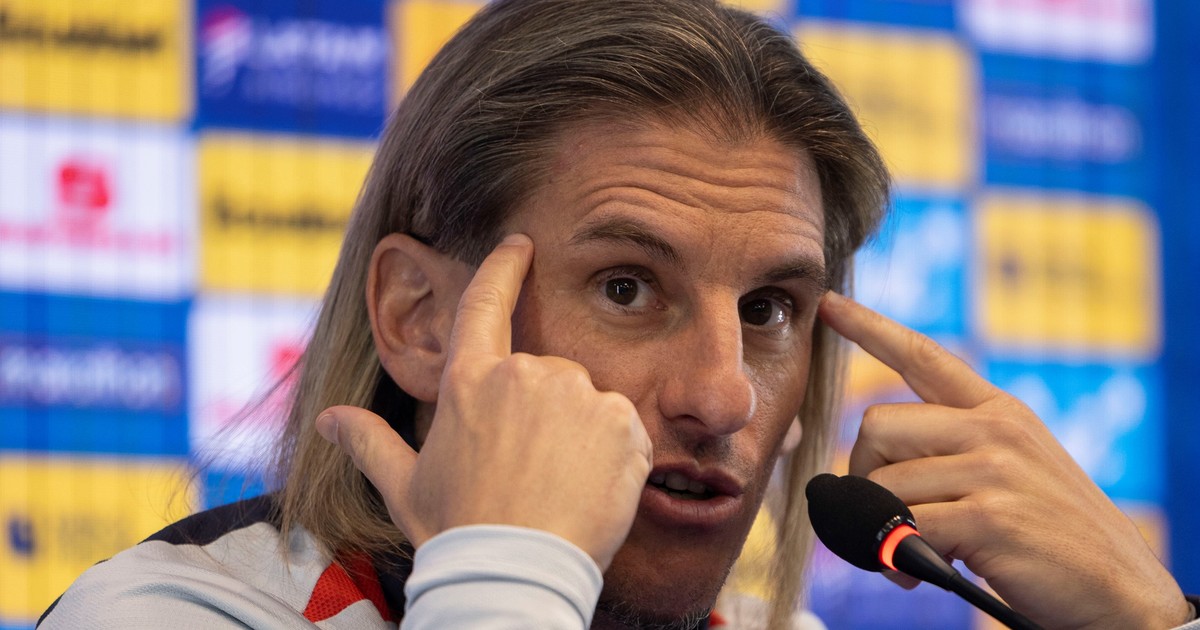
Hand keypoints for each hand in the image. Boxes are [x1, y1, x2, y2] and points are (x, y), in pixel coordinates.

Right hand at [316, 234, 652, 569]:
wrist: (515, 574)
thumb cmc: (458, 530)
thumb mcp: (405, 486)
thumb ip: (369, 443)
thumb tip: (328, 420)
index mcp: (470, 381)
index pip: (484, 304)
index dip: (503, 267)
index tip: (519, 243)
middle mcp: (525, 374)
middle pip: (546, 374)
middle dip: (544, 414)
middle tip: (531, 470)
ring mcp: (576, 395)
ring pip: (587, 402)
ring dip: (581, 434)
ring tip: (559, 486)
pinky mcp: (620, 421)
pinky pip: (624, 429)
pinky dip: (616, 455)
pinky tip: (592, 490)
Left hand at [818, 291, 1190, 628]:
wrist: (1121, 591)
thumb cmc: (1054, 539)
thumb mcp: (1014, 472)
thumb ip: (954, 453)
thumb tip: (871, 472)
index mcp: (999, 411)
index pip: (923, 355)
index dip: (869, 328)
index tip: (828, 303)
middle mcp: (995, 429)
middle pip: (877, 425)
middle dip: (864, 476)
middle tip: (886, 514)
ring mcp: (994, 469)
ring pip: (883, 483)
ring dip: (880, 528)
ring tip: (909, 554)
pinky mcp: (990, 516)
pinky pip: (903, 525)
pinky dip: (895, 557)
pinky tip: (918, 572)